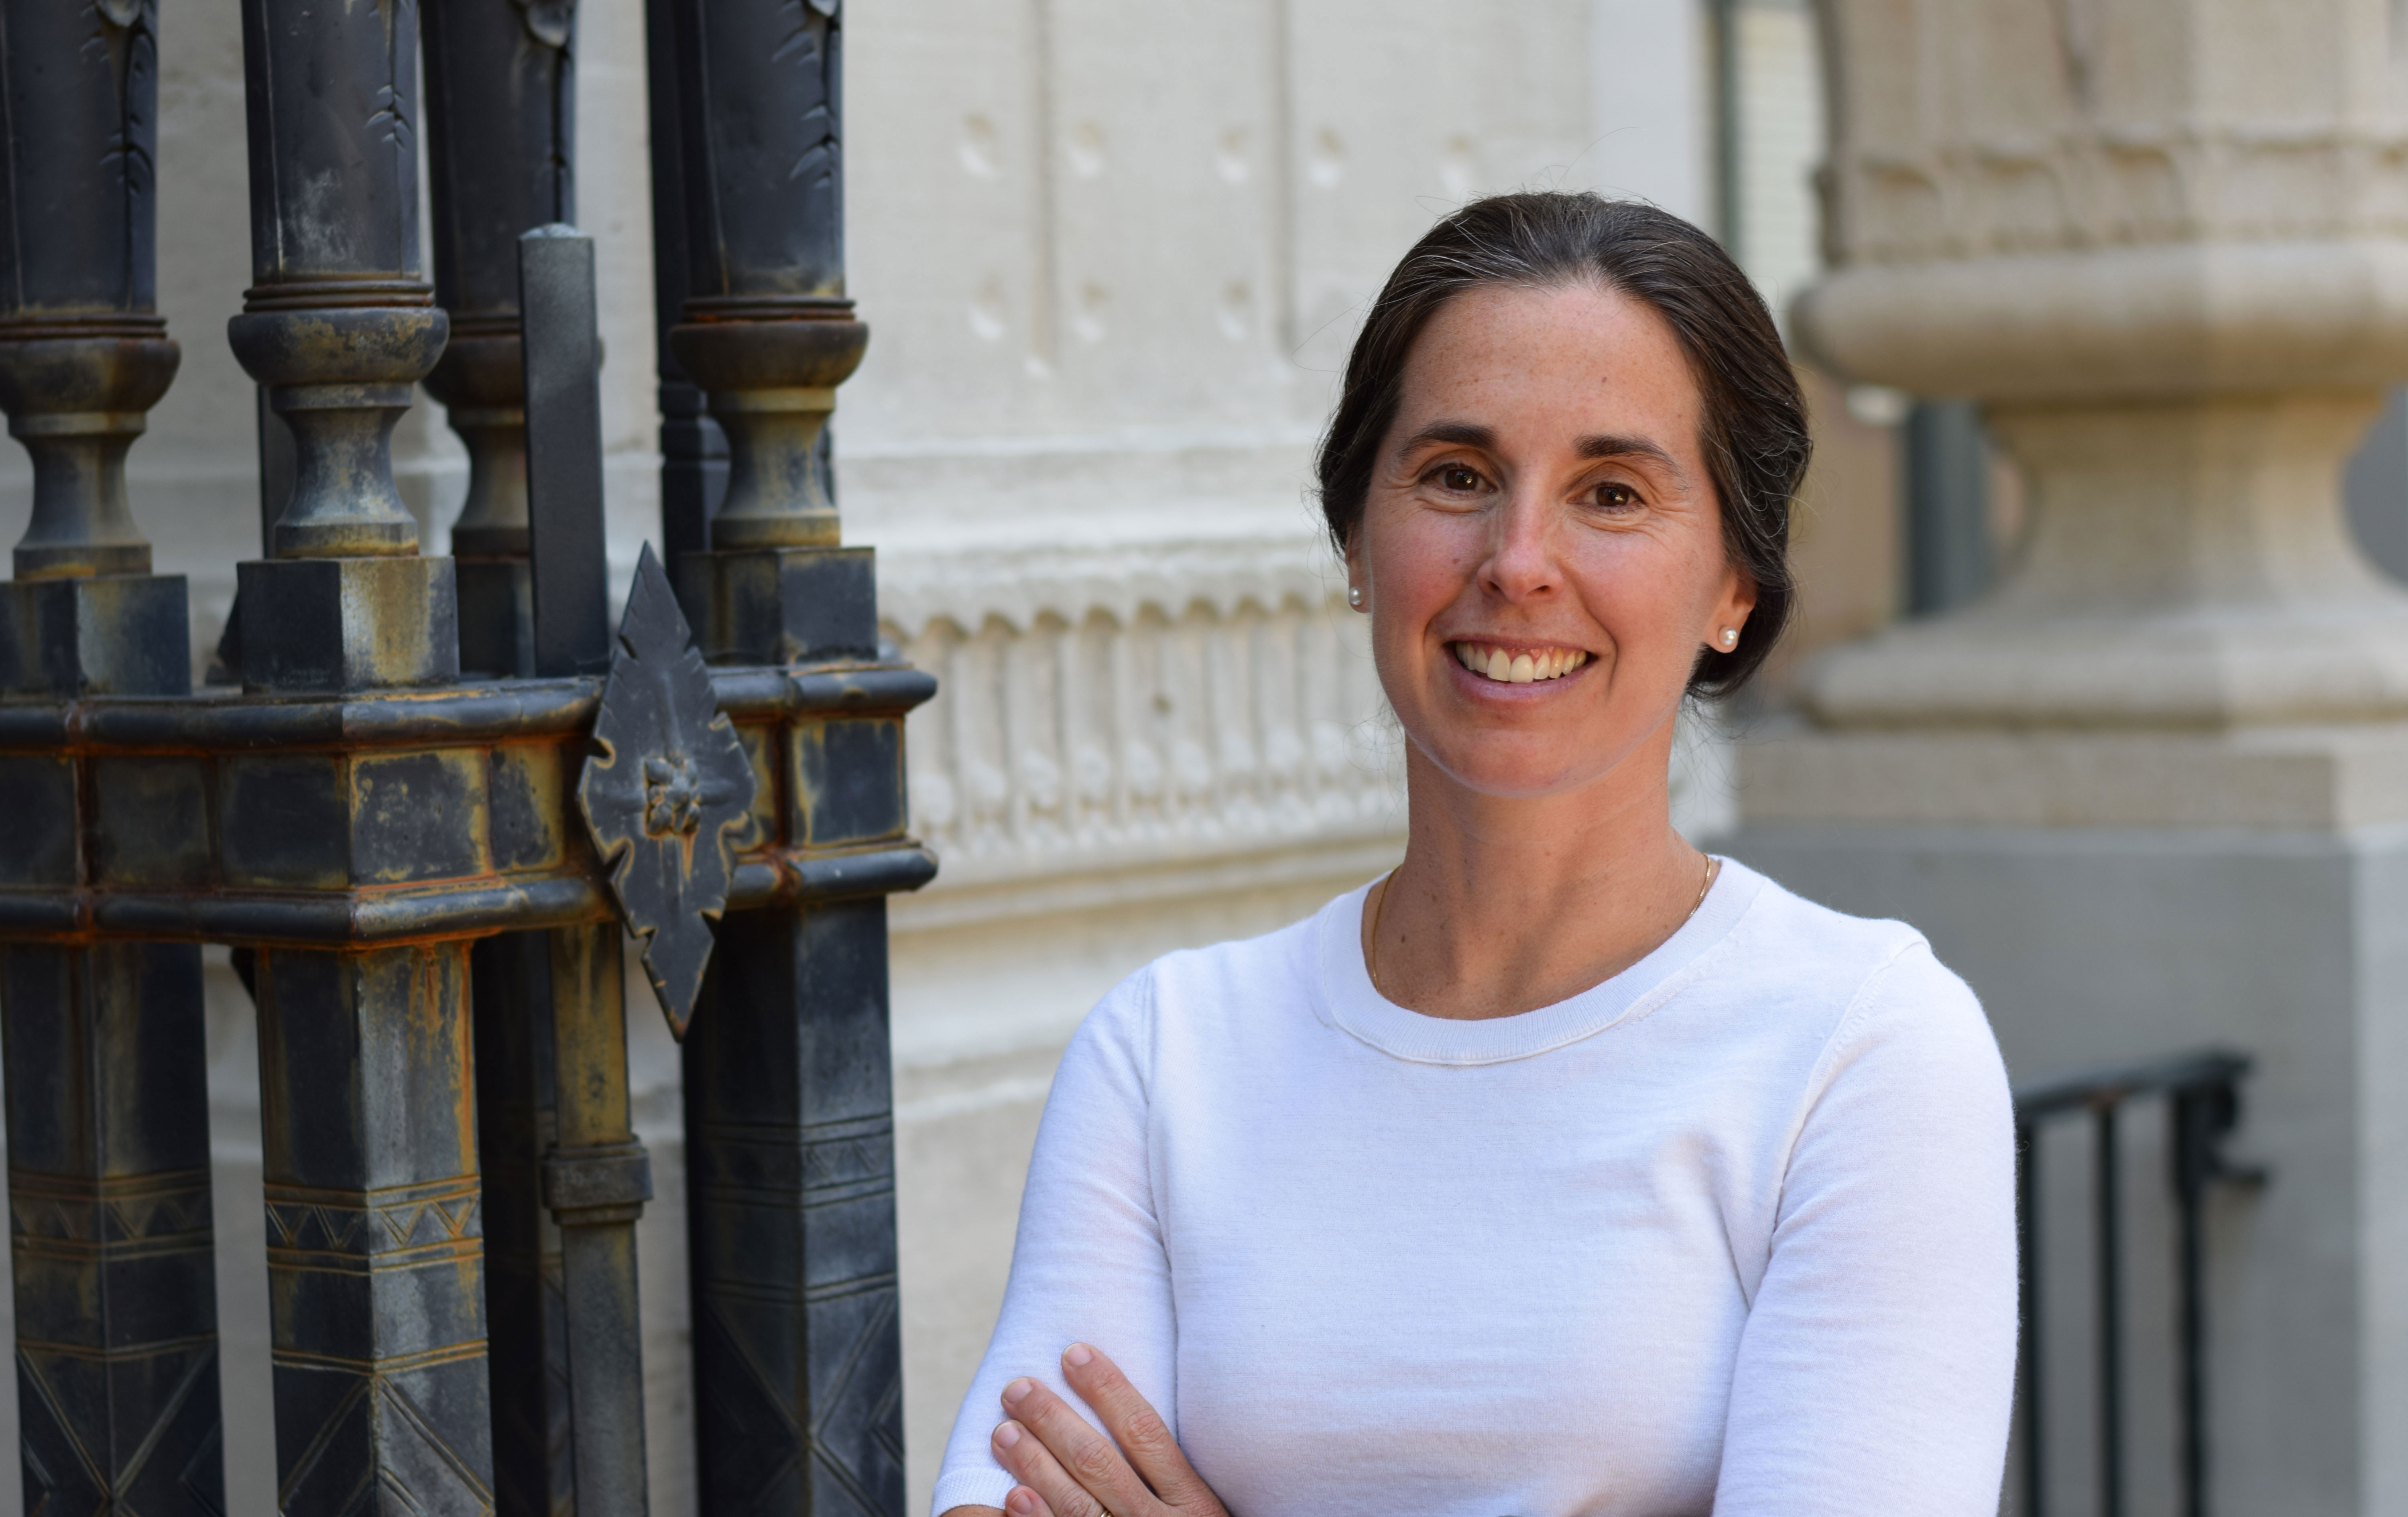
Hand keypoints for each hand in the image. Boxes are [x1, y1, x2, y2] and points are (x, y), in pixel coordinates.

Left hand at [987, 1343, 1228, 1516]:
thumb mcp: (1200, 1510)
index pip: (1145, 1431)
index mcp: (1192, 1502)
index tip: (1074, 1352)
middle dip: (1053, 1419)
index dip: (1108, 1388)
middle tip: (1017, 1388)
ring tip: (1004, 1430)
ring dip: (1033, 1463)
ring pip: (1076, 1503)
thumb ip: (1169, 1473)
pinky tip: (1013, 1497)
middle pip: (1098, 1462)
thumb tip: (1121, 1413)